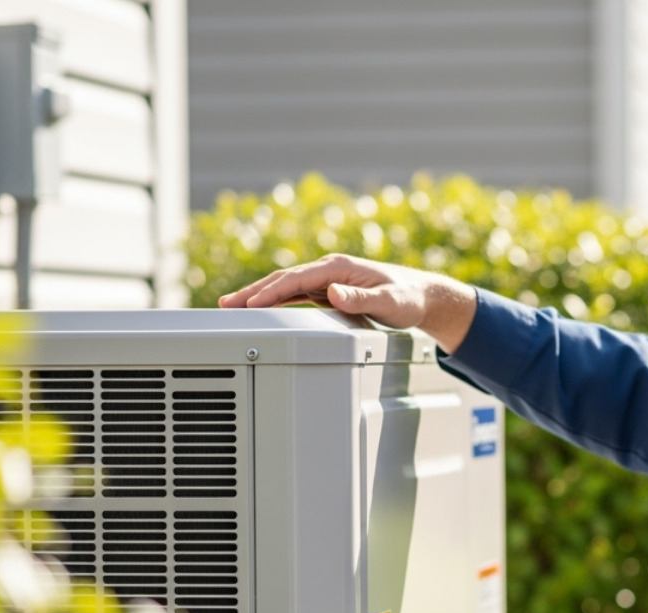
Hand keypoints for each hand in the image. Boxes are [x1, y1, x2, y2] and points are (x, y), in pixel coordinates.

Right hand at [218, 254, 477, 351]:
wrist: (421, 297)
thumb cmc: (407, 299)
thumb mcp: (389, 302)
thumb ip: (362, 299)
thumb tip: (332, 293)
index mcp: (339, 268)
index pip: (296, 279)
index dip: (272, 292)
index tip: (251, 304)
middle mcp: (329, 271)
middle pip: (283, 280)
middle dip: (254, 292)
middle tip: (226, 305)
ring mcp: (326, 281)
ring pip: (285, 287)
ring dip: (259, 297)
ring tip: (231, 308)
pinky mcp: (327, 292)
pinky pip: (294, 296)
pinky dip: (274, 302)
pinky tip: (259, 310)